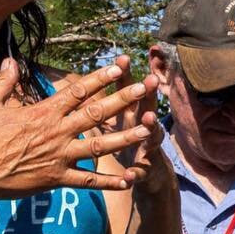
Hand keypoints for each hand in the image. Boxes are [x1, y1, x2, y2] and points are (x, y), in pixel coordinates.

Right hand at [0, 56, 153, 213]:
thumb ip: (4, 81)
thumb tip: (10, 60)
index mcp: (42, 112)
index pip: (77, 91)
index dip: (100, 77)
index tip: (119, 65)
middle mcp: (56, 132)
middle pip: (96, 113)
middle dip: (123, 99)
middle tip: (146, 88)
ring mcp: (59, 156)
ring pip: (99, 146)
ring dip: (126, 138)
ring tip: (148, 129)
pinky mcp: (57, 179)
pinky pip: (88, 182)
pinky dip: (109, 182)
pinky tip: (130, 180)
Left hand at [117, 64, 174, 203]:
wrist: (148, 172)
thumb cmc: (125, 140)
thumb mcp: (116, 121)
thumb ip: (103, 104)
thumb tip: (83, 84)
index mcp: (130, 113)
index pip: (126, 90)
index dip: (125, 75)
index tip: (122, 58)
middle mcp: (142, 126)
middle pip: (146, 106)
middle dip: (148, 93)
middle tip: (151, 79)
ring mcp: (147, 147)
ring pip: (150, 136)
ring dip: (150, 127)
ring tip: (149, 119)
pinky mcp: (147, 170)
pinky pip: (142, 172)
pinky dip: (137, 173)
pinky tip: (130, 175)